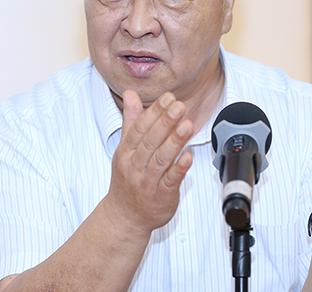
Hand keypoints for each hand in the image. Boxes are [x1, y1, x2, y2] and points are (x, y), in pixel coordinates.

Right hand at [103, 90, 193, 237]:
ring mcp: (146, 182)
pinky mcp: (160, 197)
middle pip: (150, 141)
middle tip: (179, 106)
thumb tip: (130, 94)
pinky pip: (169, 182)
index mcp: (126, 152)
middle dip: (165, 122)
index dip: (154, 112)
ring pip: (160, 159)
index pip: (140, 128)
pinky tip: (188, 157)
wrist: (124, 217)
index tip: (168, 97)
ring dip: (174, 141)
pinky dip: (178, 169)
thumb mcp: (125, 149)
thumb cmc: (127, 181)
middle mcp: (135, 166)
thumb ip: (131, 121)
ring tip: (188, 125)